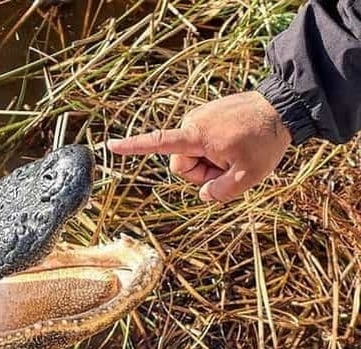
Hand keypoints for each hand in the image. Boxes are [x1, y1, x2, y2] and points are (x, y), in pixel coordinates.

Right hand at [107, 91, 292, 201]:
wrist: (283, 106)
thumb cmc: (265, 141)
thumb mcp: (249, 176)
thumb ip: (221, 193)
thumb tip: (204, 194)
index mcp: (196, 135)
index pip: (158, 142)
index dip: (134, 147)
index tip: (111, 145)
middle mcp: (192, 122)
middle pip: (181, 163)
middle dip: (200, 172)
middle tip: (229, 168)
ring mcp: (199, 117)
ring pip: (192, 154)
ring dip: (210, 161)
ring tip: (236, 152)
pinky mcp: (207, 116)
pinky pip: (202, 142)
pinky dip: (215, 149)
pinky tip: (236, 143)